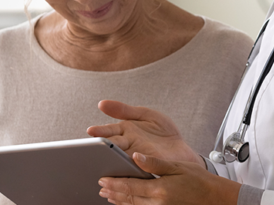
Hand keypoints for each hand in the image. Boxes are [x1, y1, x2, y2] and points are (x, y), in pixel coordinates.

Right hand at [87, 100, 203, 166]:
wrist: (182, 148)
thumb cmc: (162, 132)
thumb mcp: (145, 114)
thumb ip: (124, 110)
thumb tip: (101, 103)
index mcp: (125, 132)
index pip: (109, 131)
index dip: (100, 132)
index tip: (92, 131)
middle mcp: (128, 147)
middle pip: (112, 147)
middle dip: (102, 147)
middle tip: (94, 147)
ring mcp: (136, 159)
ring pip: (120, 160)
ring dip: (113, 160)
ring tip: (107, 158)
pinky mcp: (146, 170)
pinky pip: (135, 171)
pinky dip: (129, 170)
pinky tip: (127, 167)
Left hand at [98, 153, 240, 204]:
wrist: (213, 198)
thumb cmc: (198, 180)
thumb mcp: (177, 166)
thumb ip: (154, 163)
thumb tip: (135, 156)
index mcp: (159, 189)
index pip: (130, 187)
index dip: (115, 183)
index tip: (103, 179)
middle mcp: (157, 203)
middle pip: (128, 198)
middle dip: (113, 192)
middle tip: (101, 186)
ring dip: (119, 200)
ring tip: (108, 195)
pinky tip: (126, 202)